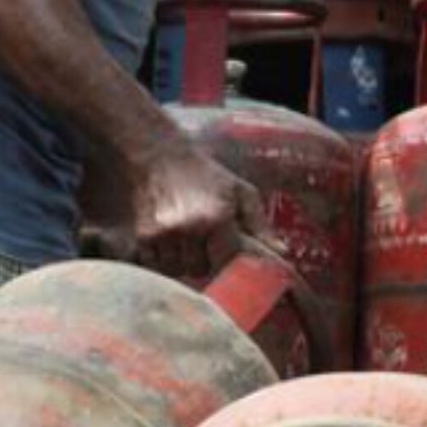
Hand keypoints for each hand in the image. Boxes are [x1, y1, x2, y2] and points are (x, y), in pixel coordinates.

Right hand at [128, 139, 265, 280]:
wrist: (157, 155)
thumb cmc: (204, 175)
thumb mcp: (240, 192)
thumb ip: (261, 225)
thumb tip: (284, 253)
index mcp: (216, 218)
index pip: (230, 262)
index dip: (231, 261)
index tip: (230, 254)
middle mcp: (188, 229)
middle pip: (203, 270)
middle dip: (207, 260)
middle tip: (205, 239)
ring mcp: (162, 235)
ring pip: (180, 270)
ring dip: (185, 261)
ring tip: (185, 237)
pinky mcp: (142, 238)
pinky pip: (157, 266)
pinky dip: (163, 260)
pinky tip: (168, 240)